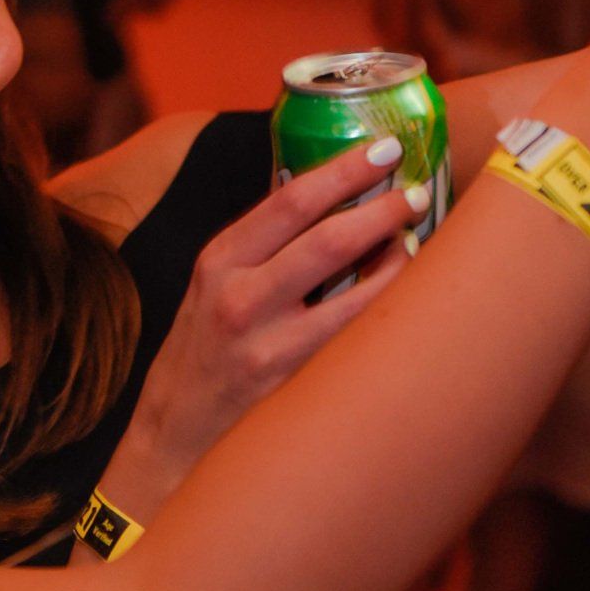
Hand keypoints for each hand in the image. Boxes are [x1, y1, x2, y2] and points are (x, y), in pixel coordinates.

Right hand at [106, 140, 418, 515]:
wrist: (171, 443)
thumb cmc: (202, 358)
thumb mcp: (212, 290)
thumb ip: (260, 249)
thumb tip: (326, 193)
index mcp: (219, 262)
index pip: (289, 200)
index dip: (344, 169)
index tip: (384, 147)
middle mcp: (240, 299)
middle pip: (330, 239)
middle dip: (385, 209)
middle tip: (419, 192)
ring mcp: (269, 346)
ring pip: (358, 294)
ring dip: (400, 262)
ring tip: (418, 244)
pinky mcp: (294, 387)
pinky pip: (360, 341)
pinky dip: (390, 314)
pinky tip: (408, 303)